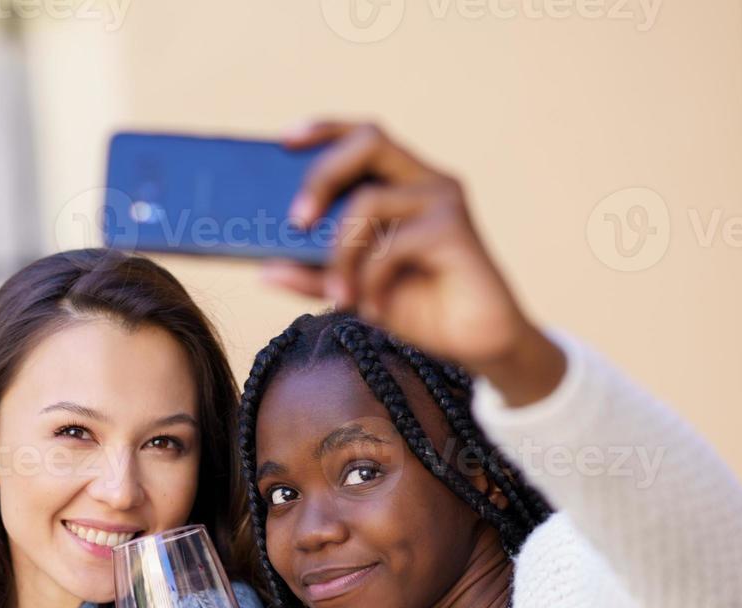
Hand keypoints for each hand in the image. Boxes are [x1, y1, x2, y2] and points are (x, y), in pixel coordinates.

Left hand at [266, 120, 564, 403]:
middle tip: (295, 220)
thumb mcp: (354, 289)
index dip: (325, 129)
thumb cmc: (419, 307)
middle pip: (369, 141)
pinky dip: (371, 280)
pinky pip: (391, 245)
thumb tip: (263, 270)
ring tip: (338, 295)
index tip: (283, 140)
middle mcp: (426, 180)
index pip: (363, 136)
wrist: (478, 344)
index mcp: (402, 182)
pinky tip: (374, 309)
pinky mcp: (456, 230)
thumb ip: (313, 276)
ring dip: (340, 253)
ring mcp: (443, 201)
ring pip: (369, 201)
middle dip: (322, 174)